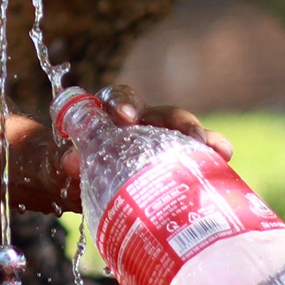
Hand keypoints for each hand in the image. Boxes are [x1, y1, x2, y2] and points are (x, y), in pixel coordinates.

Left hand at [55, 83, 233, 203]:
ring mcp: (161, 144)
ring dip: (203, 139)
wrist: (76, 185)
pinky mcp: (175, 165)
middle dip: (177, 122)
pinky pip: (196, 159)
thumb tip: (70, 161)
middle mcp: (139, 125)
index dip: (123, 104)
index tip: (125, 118)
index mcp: (108, 116)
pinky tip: (226, 165)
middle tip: (190, 136)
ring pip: (185, 134)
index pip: (117, 99)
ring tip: (221, 151)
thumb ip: (60, 162)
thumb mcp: (59, 165)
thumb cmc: (66, 168)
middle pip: (162, 114)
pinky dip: (211, 161)